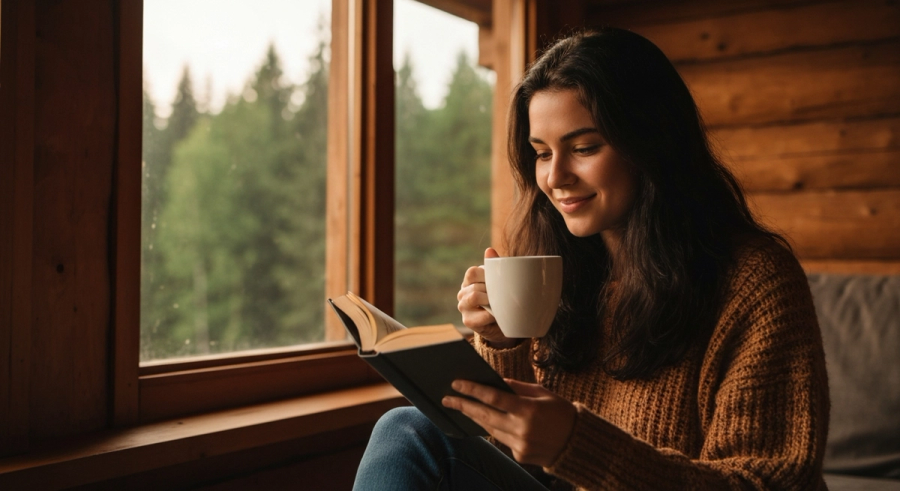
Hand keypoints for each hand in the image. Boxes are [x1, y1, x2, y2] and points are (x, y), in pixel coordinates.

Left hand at [442, 378, 575, 466]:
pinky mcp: (519, 456)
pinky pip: (501, 439)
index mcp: (528, 409)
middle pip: (484, 415)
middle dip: (464, 406)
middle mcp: (522, 429)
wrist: (578, 443)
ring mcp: (520, 445)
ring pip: (490, 429)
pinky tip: (486, 421)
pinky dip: (494, 429)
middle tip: (448, 399)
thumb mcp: (542, 393)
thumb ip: (517, 388)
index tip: (456, 384)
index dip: (472, 390)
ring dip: (475, 417)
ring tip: (462, 407)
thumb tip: (494, 382)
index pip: (493, 397)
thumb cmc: (561, 412)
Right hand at [457, 247, 516, 347]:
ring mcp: (463, 307)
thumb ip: (495, 266)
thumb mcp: (499, 282)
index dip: (486, 275)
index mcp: (469, 281)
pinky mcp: (468, 321)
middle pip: (475, 286)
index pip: (472, 272)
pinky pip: (481, 314)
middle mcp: (462, 293)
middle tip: (501, 297)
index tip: (497, 282)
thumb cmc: (501, 299)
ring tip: (498, 305)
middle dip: (491, 291)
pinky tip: (497, 315)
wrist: (504, 324)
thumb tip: (489, 250)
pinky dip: (492, 315)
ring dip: (490, 301)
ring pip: (475, 296)